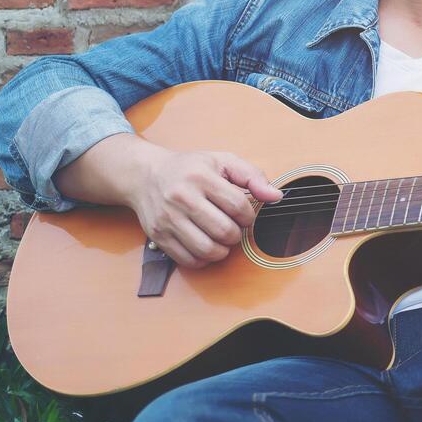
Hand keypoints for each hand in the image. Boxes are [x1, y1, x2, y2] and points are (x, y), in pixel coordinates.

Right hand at [127, 148, 281, 268]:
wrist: (146, 175)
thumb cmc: (190, 168)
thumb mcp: (223, 161)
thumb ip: (252, 176)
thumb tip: (275, 196)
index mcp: (201, 177)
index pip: (237, 206)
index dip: (248, 215)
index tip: (244, 215)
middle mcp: (182, 198)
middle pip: (223, 230)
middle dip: (236, 234)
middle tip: (233, 227)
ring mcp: (168, 219)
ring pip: (206, 249)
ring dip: (222, 250)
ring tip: (222, 239)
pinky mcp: (159, 235)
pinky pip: (188, 260)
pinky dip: (204, 259)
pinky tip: (207, 247)